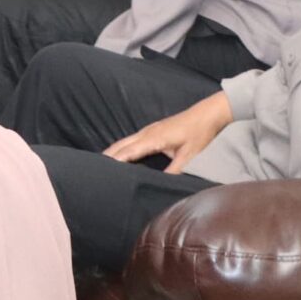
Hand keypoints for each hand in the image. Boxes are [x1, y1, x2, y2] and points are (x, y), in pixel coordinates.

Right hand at [103, 92, 232, 172]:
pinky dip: (121, 147)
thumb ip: (174, 171)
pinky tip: (119, 154)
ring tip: (100, 164)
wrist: (207, 114)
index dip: (114, 162)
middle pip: (121, 145)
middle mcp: (147, 133)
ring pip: (124, 141)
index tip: (101, 172)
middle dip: (107, 157)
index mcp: (153, 139)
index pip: (128, 153)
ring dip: (112, 151)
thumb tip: (162, 184)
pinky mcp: (152, 130)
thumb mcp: (189, 156)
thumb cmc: (199, 134)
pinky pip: (131, 140)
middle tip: (93, 170)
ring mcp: (149, 130)